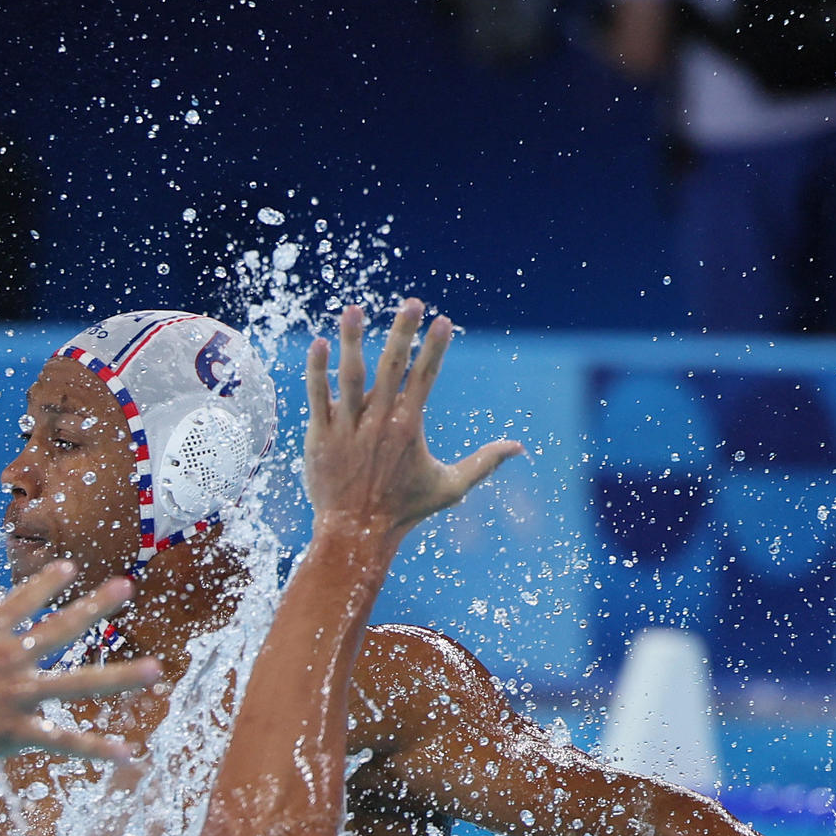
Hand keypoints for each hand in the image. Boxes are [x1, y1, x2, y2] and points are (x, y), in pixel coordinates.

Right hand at [0, 548, 159, 777]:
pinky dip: (95, 747)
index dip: (47, 583)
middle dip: (96, 607)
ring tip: (156, 671)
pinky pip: (62, 740)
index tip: (71, 569)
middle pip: (61, 628)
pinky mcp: (14, 732)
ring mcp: (15, 696)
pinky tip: (127, 751)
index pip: (21, 600)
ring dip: (120, 677)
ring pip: (78, 684)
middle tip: (126, 587)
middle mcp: (6, 660)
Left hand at [305, 301, 519, 536]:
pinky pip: (316, 397)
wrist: (355, 535)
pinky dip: (316, 371)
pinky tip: (318, 343)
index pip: (425, 377)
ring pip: (349, 376)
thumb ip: (484, 462)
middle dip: (402, 333)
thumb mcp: (450, 488)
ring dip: (352, 341)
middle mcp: (378, 422)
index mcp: (409, 427)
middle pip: (391, 368)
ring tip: (354, 309)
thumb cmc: (404, 511)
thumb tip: (520, 447)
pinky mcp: (320, 436)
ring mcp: (347, 428)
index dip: (435, 347)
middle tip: (411, 301)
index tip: (443, 320)